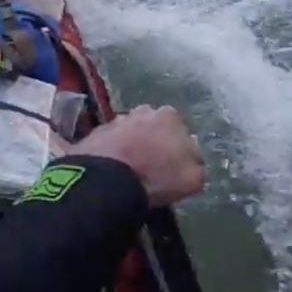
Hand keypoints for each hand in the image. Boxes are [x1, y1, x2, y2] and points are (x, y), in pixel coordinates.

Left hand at [67, 105, 205, 206]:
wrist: (107, 180)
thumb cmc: (156, 176)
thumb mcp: (193, 178)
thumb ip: (197, 164)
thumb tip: (192, 159)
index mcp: (170, 116)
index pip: (179, 130)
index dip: (177, 149)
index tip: (173, 166)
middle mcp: (143, 111)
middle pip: (153, 127)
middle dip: (153, 142)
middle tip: (151, 166)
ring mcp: (116, 120)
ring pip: (130, 133)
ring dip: (131, 146)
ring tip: (129, 170)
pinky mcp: (94, 133)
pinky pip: (109, 143)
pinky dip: (111, 153)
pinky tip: (112, 170)